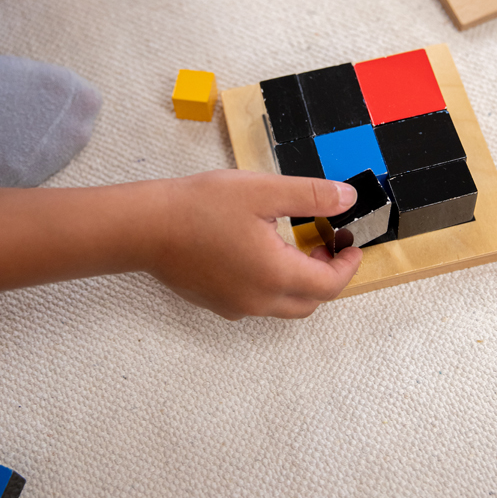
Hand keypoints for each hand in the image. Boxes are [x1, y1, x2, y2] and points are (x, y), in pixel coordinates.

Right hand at [145, 170, 362, 319]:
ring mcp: (235, 306)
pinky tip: (261, 252)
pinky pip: (258, 303)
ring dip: (300, 281)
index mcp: (276, 275)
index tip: (352, 244)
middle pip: (310, 302)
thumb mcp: (264, 191)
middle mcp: (259, 301)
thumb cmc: (200, 206)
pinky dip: (274, 284)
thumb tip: (348, 200)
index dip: (348, 266)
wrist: (144, 227)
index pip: (330, 285)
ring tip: (296, 245)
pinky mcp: (216, 303)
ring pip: (284, 305)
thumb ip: (311, 196)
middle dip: (328, 275)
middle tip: (327, 243)